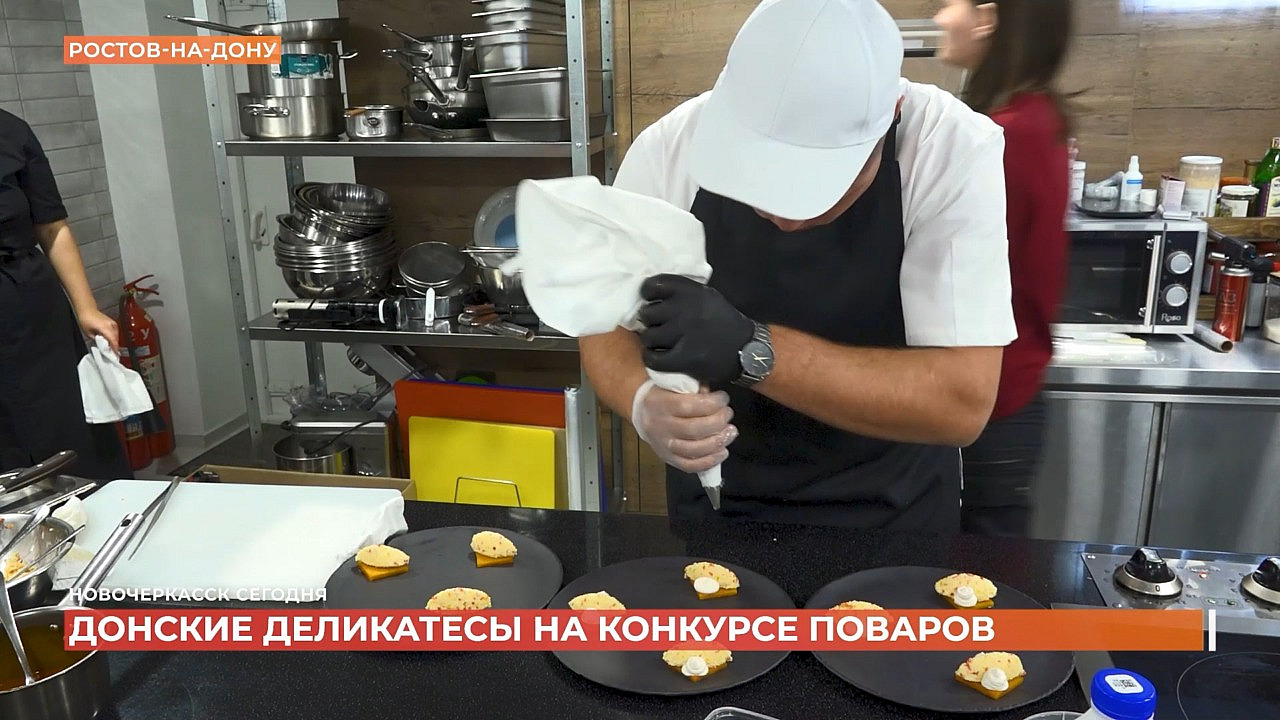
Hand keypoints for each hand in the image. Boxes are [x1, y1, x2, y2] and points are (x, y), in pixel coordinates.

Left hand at [77, 308, 119, 352]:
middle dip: (115, 345)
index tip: (115, 354)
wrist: (87, 310)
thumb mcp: (88, 333)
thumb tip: (101, 345)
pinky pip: (116, 331)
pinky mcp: (112, 322)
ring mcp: (113, 323)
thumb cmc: (86, 319)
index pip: (113, 340)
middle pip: (116, 338)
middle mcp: (111, 325)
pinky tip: (110, 339)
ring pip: (117, 335)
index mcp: (105, 328)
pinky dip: (114, 336)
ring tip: (111, 346)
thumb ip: (96, 340)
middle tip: (112, 352)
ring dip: (115, 341)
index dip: (115, 348)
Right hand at [632, 380, 738, 472]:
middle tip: (728, 414)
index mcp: (661, 404)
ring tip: (730, 433)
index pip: (690, 406)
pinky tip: (722, 452)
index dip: (712, 403)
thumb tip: (713, 395)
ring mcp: (664, 446)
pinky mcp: (668, 459)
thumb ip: (692, 389)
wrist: (642, 412)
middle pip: (695, 429)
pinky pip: (690, 465)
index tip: (723, 398)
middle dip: (718, 422)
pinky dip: (709, 461)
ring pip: (694, 449)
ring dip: (718, 442)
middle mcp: (661, 426)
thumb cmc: (663, 396)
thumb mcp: (673, 385)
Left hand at [638, 274, 754, 385]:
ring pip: (648, 336)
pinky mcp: (685, 358)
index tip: (651, 300)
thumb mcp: (708, 297)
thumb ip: (683, 293)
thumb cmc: (724, 322)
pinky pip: (653, 358)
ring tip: (660, 342)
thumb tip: (652, 294)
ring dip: (651, 340)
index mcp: (692, 292)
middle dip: (650, 321)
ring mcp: (685, 334)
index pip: (654, 285)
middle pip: (647, 313)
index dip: (647, 293)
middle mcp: (686, 309)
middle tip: (657, 326)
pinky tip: (659, 356)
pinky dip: (652, 358)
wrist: (746, 351)